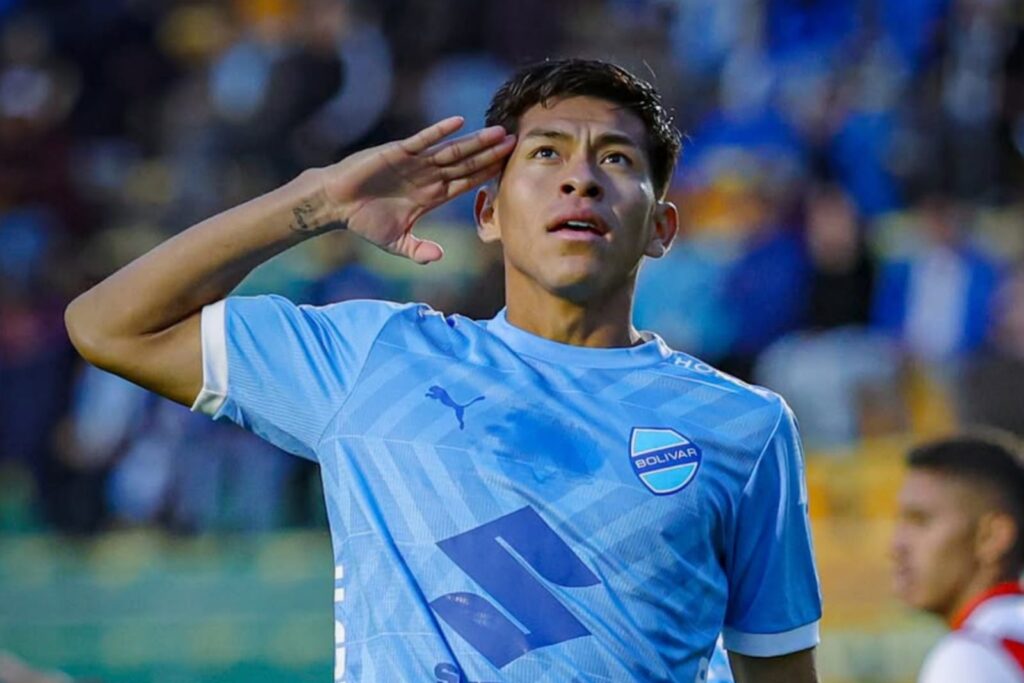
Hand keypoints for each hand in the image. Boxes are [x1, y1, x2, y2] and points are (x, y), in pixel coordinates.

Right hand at [321, 117, 515, 263]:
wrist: (335, 203)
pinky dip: (439, 131)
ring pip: (452, 150)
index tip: (509, 169)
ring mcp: (415, 162)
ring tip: (498, 133)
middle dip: (490, 155)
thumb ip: (418, 251)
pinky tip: (459, 123)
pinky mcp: (398, 151)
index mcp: (431, 195)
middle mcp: (428, 175)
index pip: (466, 183)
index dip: (487, 176)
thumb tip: (440, 258)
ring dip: (475, 142)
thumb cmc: (364, 221)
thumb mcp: (396, 242)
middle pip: (466, 164)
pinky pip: (423, 140)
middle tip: (516, 143)